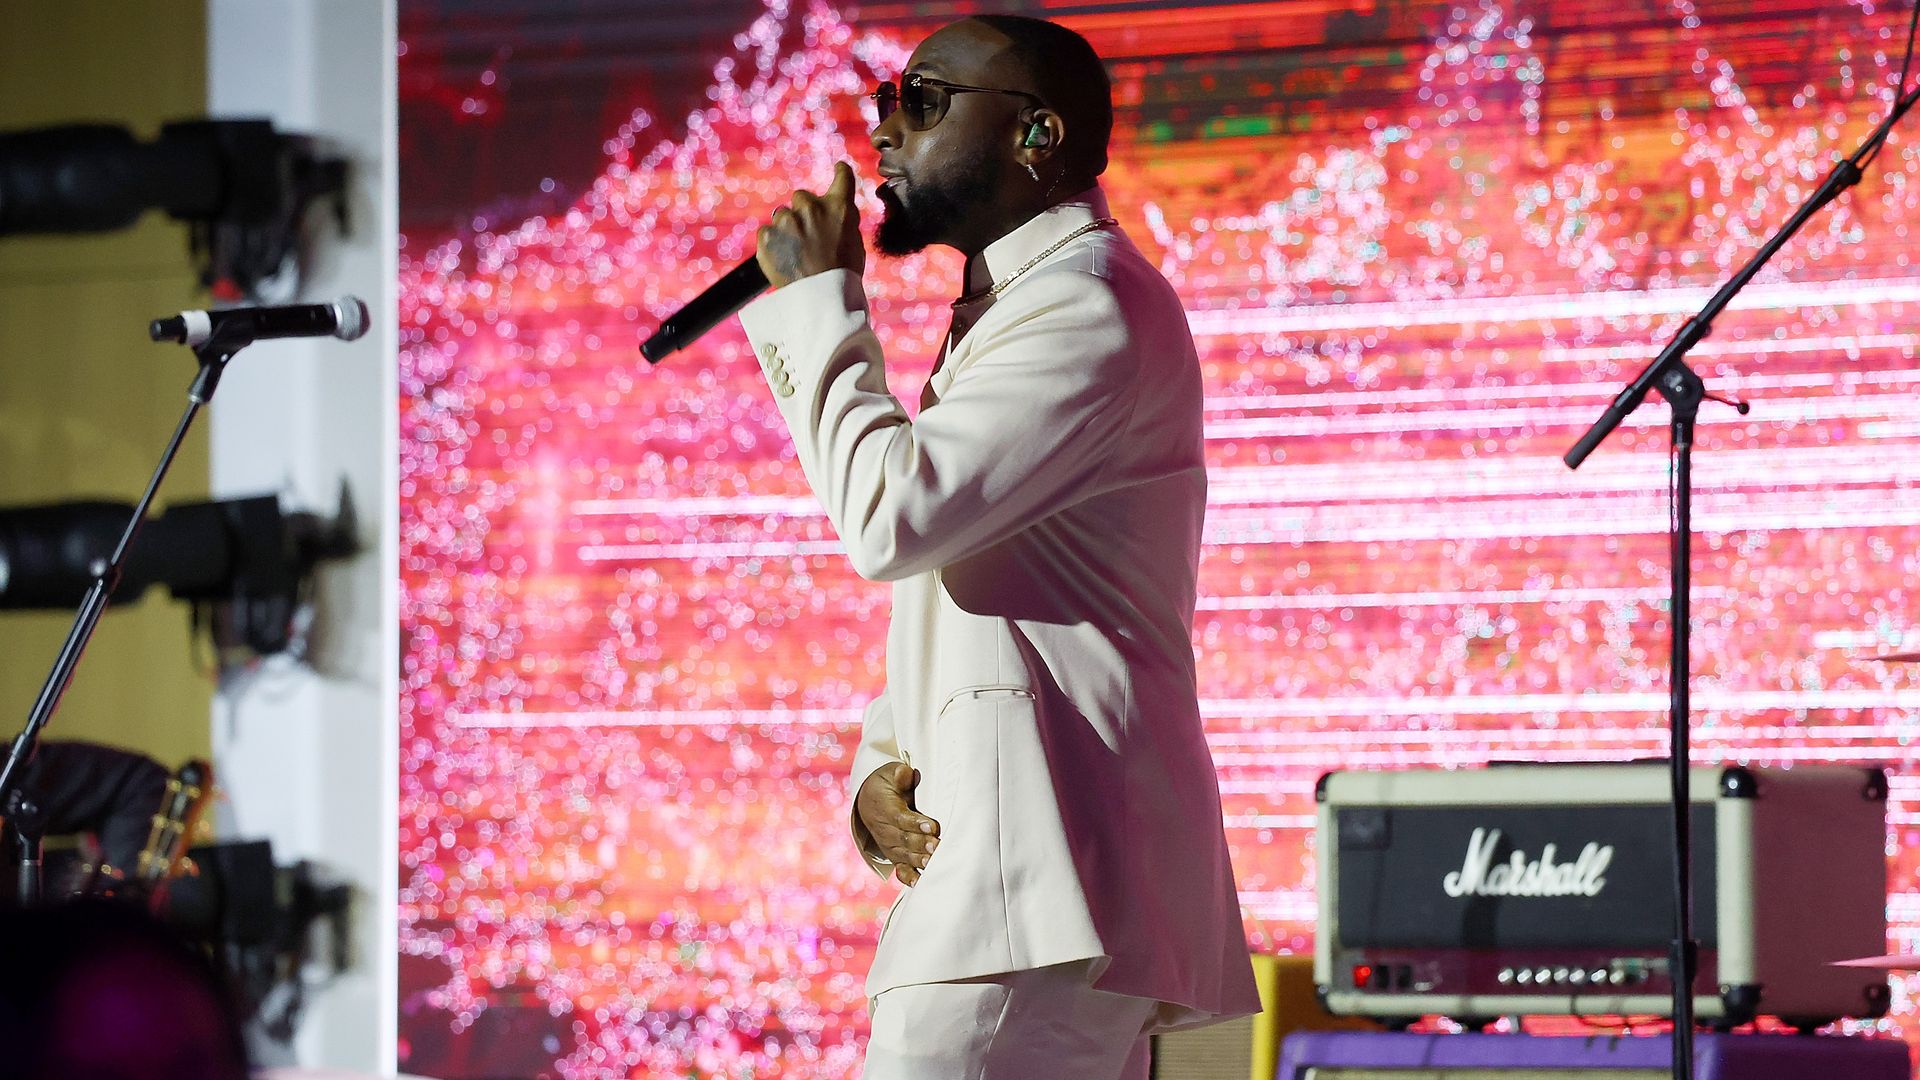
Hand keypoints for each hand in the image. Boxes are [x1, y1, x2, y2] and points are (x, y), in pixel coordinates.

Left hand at [756, 162, 864, 288]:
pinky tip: (783, 260)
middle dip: (804, 211)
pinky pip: (767, 234)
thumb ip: (842, 223)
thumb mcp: (855, 244)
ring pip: (782, 216)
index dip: (840, 172)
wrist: (821, 300)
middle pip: (802, 196)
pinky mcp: (767, 236)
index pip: (842, 176)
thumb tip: (833, 216)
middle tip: (809, 236)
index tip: (838, 169)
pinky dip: (772, 245)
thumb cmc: (843, 276)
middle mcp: (811, 208)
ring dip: (787, 229)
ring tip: (796, 254)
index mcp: (839, 207)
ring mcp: (787, 221)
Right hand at [856, 761, 939, 885]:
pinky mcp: (895, 856)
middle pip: (904, 840)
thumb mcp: (889, 774)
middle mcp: (886, 831)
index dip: (915, 823)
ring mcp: (890, 846)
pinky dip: (909, 877)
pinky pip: (901, 869)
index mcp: (885, 809)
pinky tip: (920, 883)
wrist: (867, 802)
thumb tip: (906, 775)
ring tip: (933, 863)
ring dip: (919, 861)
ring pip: (904, 856)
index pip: (901, 818)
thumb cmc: (885, 786)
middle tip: (937, 846)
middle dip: (921, 844)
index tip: (932, 825)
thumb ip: (898, 775)